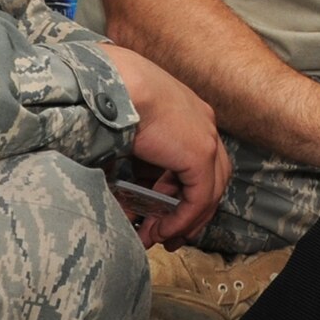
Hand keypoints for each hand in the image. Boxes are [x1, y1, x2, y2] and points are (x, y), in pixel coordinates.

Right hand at [101, 45, 230, 246]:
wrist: (114, 82)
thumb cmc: (108, 99)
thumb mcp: (125, 134)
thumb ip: (130, 162)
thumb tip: (118, 192)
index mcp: (188, 115)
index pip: (199, 161)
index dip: (183, 191)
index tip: (164, 213)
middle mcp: (203, 124)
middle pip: (211, 179)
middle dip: (189, 211)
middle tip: (168, 233)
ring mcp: (206, 138)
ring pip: (209, 191)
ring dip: (185, 219)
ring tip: (161, 237)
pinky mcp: (201, 153)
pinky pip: (199, 198)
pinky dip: (183, 218)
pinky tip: (163, 230)